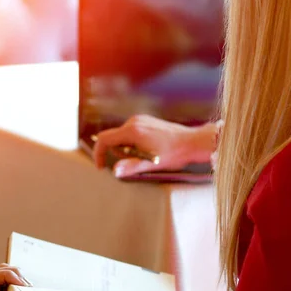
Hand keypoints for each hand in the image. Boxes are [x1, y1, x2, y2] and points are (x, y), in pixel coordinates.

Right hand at [93, 115, 217, 177]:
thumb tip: (115, 171)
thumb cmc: (174, 154)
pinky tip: (151, 149)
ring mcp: (140, 120)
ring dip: (128, 149)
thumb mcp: (152, 164)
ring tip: (148, 155)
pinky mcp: (145, 121)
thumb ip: (132, 166)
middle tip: (139, 161)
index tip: (101, 167)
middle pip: (113, 139)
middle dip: (120, 153)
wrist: (191, 142)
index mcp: (133, 131)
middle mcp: (134, 121)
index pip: (104, 139)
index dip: (98, 154)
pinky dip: (134, 144)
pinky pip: (131, 133)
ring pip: (122, 137)